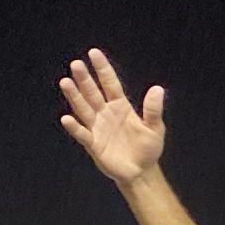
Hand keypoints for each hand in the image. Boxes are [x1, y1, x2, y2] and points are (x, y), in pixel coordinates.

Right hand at [58, 49, 167, 183]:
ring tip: (65, 82)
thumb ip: (153, 110)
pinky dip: (75, 127)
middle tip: (76, 64)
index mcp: (120, 106)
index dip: (102, 69)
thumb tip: (158, 89)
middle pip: (93, 93)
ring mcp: (97, 127)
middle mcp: (106, 113)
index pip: (109, 83)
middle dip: (85, 79)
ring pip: (83, 109)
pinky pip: (82, 134)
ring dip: (74, 96)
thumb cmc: (147, 149)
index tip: (93, 53)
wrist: (141, 172)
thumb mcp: (155, 128)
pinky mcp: (93, 144)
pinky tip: (67, 118)